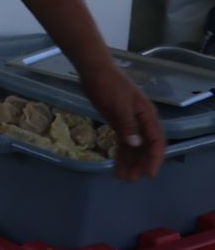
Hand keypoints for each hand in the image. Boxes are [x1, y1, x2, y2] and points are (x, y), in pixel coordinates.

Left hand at [79, 63, 166, 179]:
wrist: (94, 70)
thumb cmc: (108, 85)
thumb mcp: (117, 104)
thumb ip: (127, 124)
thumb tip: (136, 144)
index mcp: (147, 115)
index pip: (156, 141)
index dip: (154, 158)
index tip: (149, 174)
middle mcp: (142, 120)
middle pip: (146, 147)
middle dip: (140, 164)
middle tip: (130, 179)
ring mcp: (131, 121)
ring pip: (135, 146)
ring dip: (130, 161)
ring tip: (123, 177)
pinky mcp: (119, 122)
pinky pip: (124, 141)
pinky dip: (121, 153)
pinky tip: (117, 164)